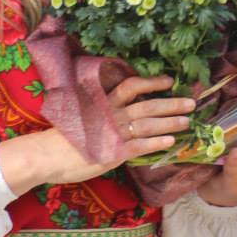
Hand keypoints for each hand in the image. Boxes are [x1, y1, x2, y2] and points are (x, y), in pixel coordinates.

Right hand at [0, 75, 194, 194]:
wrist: (45, 155)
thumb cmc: (63, 139)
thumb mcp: (84, 119)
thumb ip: (102, 115)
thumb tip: (119, 114)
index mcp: (103, 103)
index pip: (130, 86)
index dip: (151, 82)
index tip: (168, 81)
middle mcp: (110, 114)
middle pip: (146, 104)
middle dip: (171, 103)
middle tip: (191, 102)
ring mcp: (112, 133)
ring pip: (147, 124)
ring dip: (170, 122)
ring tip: (187, 121)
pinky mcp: (113, 152)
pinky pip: (139, 146)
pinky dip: (156, 143)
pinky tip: (171, 142)